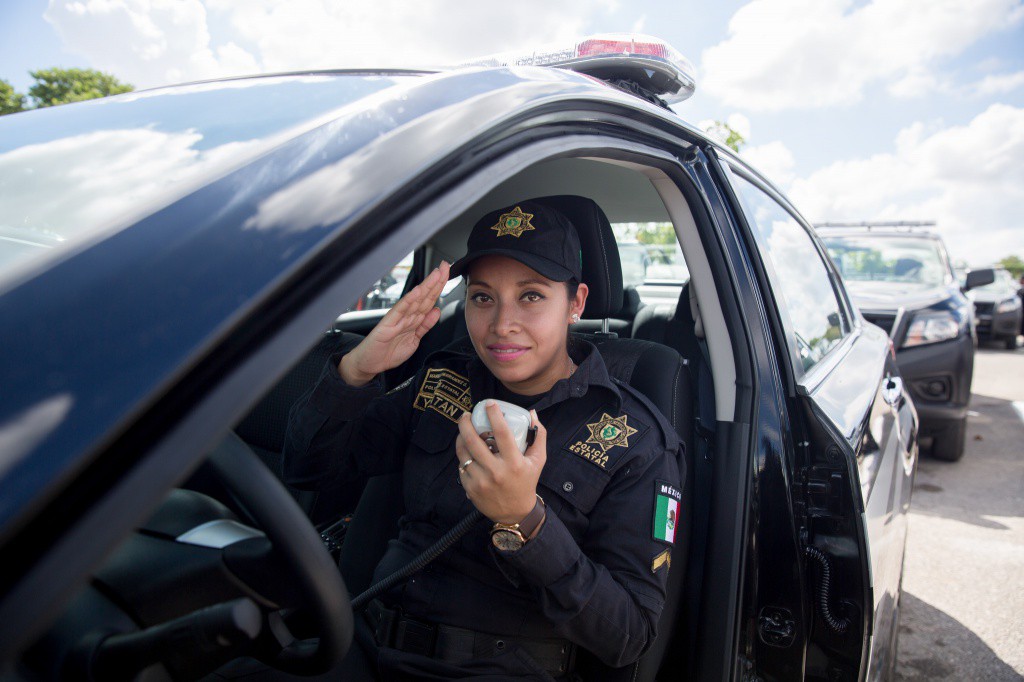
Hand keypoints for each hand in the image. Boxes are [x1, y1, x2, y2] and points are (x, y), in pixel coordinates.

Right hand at [340, 262, 449, 385]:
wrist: (369, 363)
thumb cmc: (388, 351)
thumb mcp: (414, 340)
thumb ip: (425, 325)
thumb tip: (437, 310)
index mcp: (413, 319)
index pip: (429, 300)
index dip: (439, 287)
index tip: (448, 274)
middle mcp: (406, 315)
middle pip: (425, 296)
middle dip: (436, 281)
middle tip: (445, 266)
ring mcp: (397, 318)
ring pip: (415, 299)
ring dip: (427, 286)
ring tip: (436, 274)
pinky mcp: (388, 324)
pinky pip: (400, 310)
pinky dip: (409, 300)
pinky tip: (417, 291)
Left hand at [456, 402, 546, 523]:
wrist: (515, 512)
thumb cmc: (527, 482)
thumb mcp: (539, 460)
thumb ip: (539, 435)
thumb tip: (532, 413)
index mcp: (514, 463)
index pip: (502, 433)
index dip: (494, 415)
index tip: (489, 403)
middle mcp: (496, 472)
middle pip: (474, 441)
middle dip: (466, 423)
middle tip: (466, 415)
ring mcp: (481, 481)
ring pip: (464, 453)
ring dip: (461, 438)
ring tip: (463, 430)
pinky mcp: (471, 488)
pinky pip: (462, 466)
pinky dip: (463, 456)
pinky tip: (466, 451)